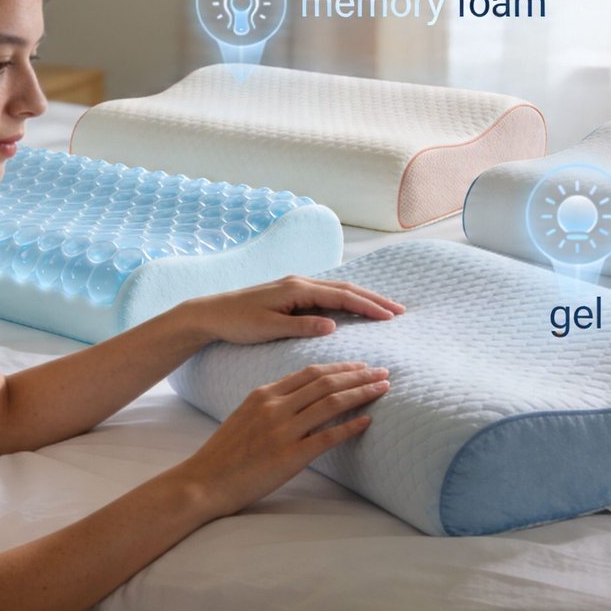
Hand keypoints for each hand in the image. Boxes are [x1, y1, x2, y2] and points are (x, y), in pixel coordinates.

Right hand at [170, 361, 390, 519]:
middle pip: (326, 382)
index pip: (310, 372)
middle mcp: (275, 407)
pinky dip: (351, 426)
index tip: (361, 366)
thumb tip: (301, 399)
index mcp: (264, 394)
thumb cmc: (225, 452)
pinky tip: (367, 421)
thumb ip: (271, 403)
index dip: (340, 367)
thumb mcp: (245, 415)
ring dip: (362, 393)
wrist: (205, 480)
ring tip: (382, 389)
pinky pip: (328, 437)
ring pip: (331, 403)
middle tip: (383, 372)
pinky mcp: (290, 456)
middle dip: (359, 375)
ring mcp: (283, 431)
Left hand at [183, 276, 405, 345]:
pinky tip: (354, 309)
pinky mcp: (290, 293)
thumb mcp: (269, 328)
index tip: (391, 317)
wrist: (211, 312)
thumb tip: (334, 327)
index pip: (342, 296)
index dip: (368, 306)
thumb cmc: (237, 322)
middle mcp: (299, 282)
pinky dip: (346, 300)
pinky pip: (326, 294)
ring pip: (337, 289)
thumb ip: (301, 327)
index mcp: (297, 289)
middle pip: (345, 288)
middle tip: (400, 311)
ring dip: (362, 298)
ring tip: (385, 309)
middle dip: (373, 299)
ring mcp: (295, 286)